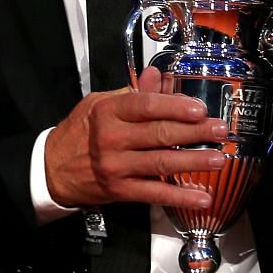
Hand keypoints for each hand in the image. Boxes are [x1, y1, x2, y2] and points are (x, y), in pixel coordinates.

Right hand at [43, 67, 228, 209]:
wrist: (52, 169)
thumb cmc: (79, 133)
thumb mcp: (99, 104)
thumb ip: (132, 93)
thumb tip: (156, 75)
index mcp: (108, 112)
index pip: (146, 106)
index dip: (175, 106)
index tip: (199, 109)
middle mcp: (112, 138)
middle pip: (160, 133)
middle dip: (195, 132)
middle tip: (220, 130)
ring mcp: (116, 166)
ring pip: (161, 162)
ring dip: (194, 161)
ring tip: (218, 158)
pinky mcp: (120, 190)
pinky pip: (155, 193)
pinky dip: (180, 197)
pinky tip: (201, 198)